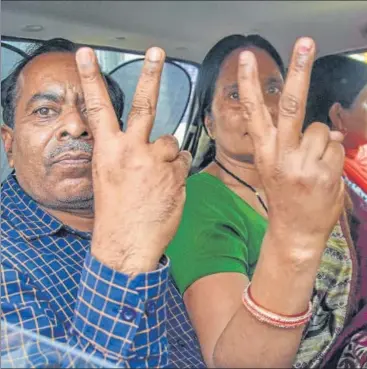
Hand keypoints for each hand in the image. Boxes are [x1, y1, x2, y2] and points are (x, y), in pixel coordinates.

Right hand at [75, 47, 191, 273]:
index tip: (87, 55)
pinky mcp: (175, 175)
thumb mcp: (106, 177)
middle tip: (156, 52)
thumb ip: (119, 153)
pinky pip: (182, 162)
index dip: (90, 79)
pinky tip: (167, 187)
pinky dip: (177, 171)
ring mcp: (155, 162)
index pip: (98, 108)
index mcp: (108, 151)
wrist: (127, 244)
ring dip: (168, 156)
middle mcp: (131, 151)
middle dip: (150, 75)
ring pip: (171, 143)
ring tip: (158, 178)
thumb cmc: (115, 212)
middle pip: (144, 105)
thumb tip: (140, 140)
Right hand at [237, 37, 344, 258]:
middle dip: (299, 70)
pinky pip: (336, 146)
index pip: (254, 112)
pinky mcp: (323, 173)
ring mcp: (302, 163)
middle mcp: (280, 154)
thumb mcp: (276, 168)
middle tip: (305, 43)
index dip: (250, 84)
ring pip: (322, 129)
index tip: (246, 60)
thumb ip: (294, 143)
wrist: (295, 231)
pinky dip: (333, 156)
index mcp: (264, 151)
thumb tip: (327, 128)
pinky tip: (324, 174)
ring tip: (314, 165)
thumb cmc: (284, 197)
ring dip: (322, 143)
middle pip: (291, 105)